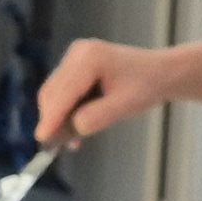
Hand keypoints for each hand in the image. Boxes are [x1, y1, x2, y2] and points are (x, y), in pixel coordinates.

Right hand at [35, 37, 164, 144]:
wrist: (159, 72)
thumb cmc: (146, 86)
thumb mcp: (126, 105)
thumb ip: (98, 116)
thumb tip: (74, 128)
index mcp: (91, 58)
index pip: (63, 92)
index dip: (51, 117)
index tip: (42, 138)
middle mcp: (78, 53)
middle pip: (53, 92)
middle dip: (53, 120)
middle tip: (58, 147)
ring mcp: (75, 57)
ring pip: (54, 94)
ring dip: (58, 118)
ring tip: (73, 141)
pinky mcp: (75, 66)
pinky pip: (62, 92)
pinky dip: (65, 111)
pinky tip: (75, 130)